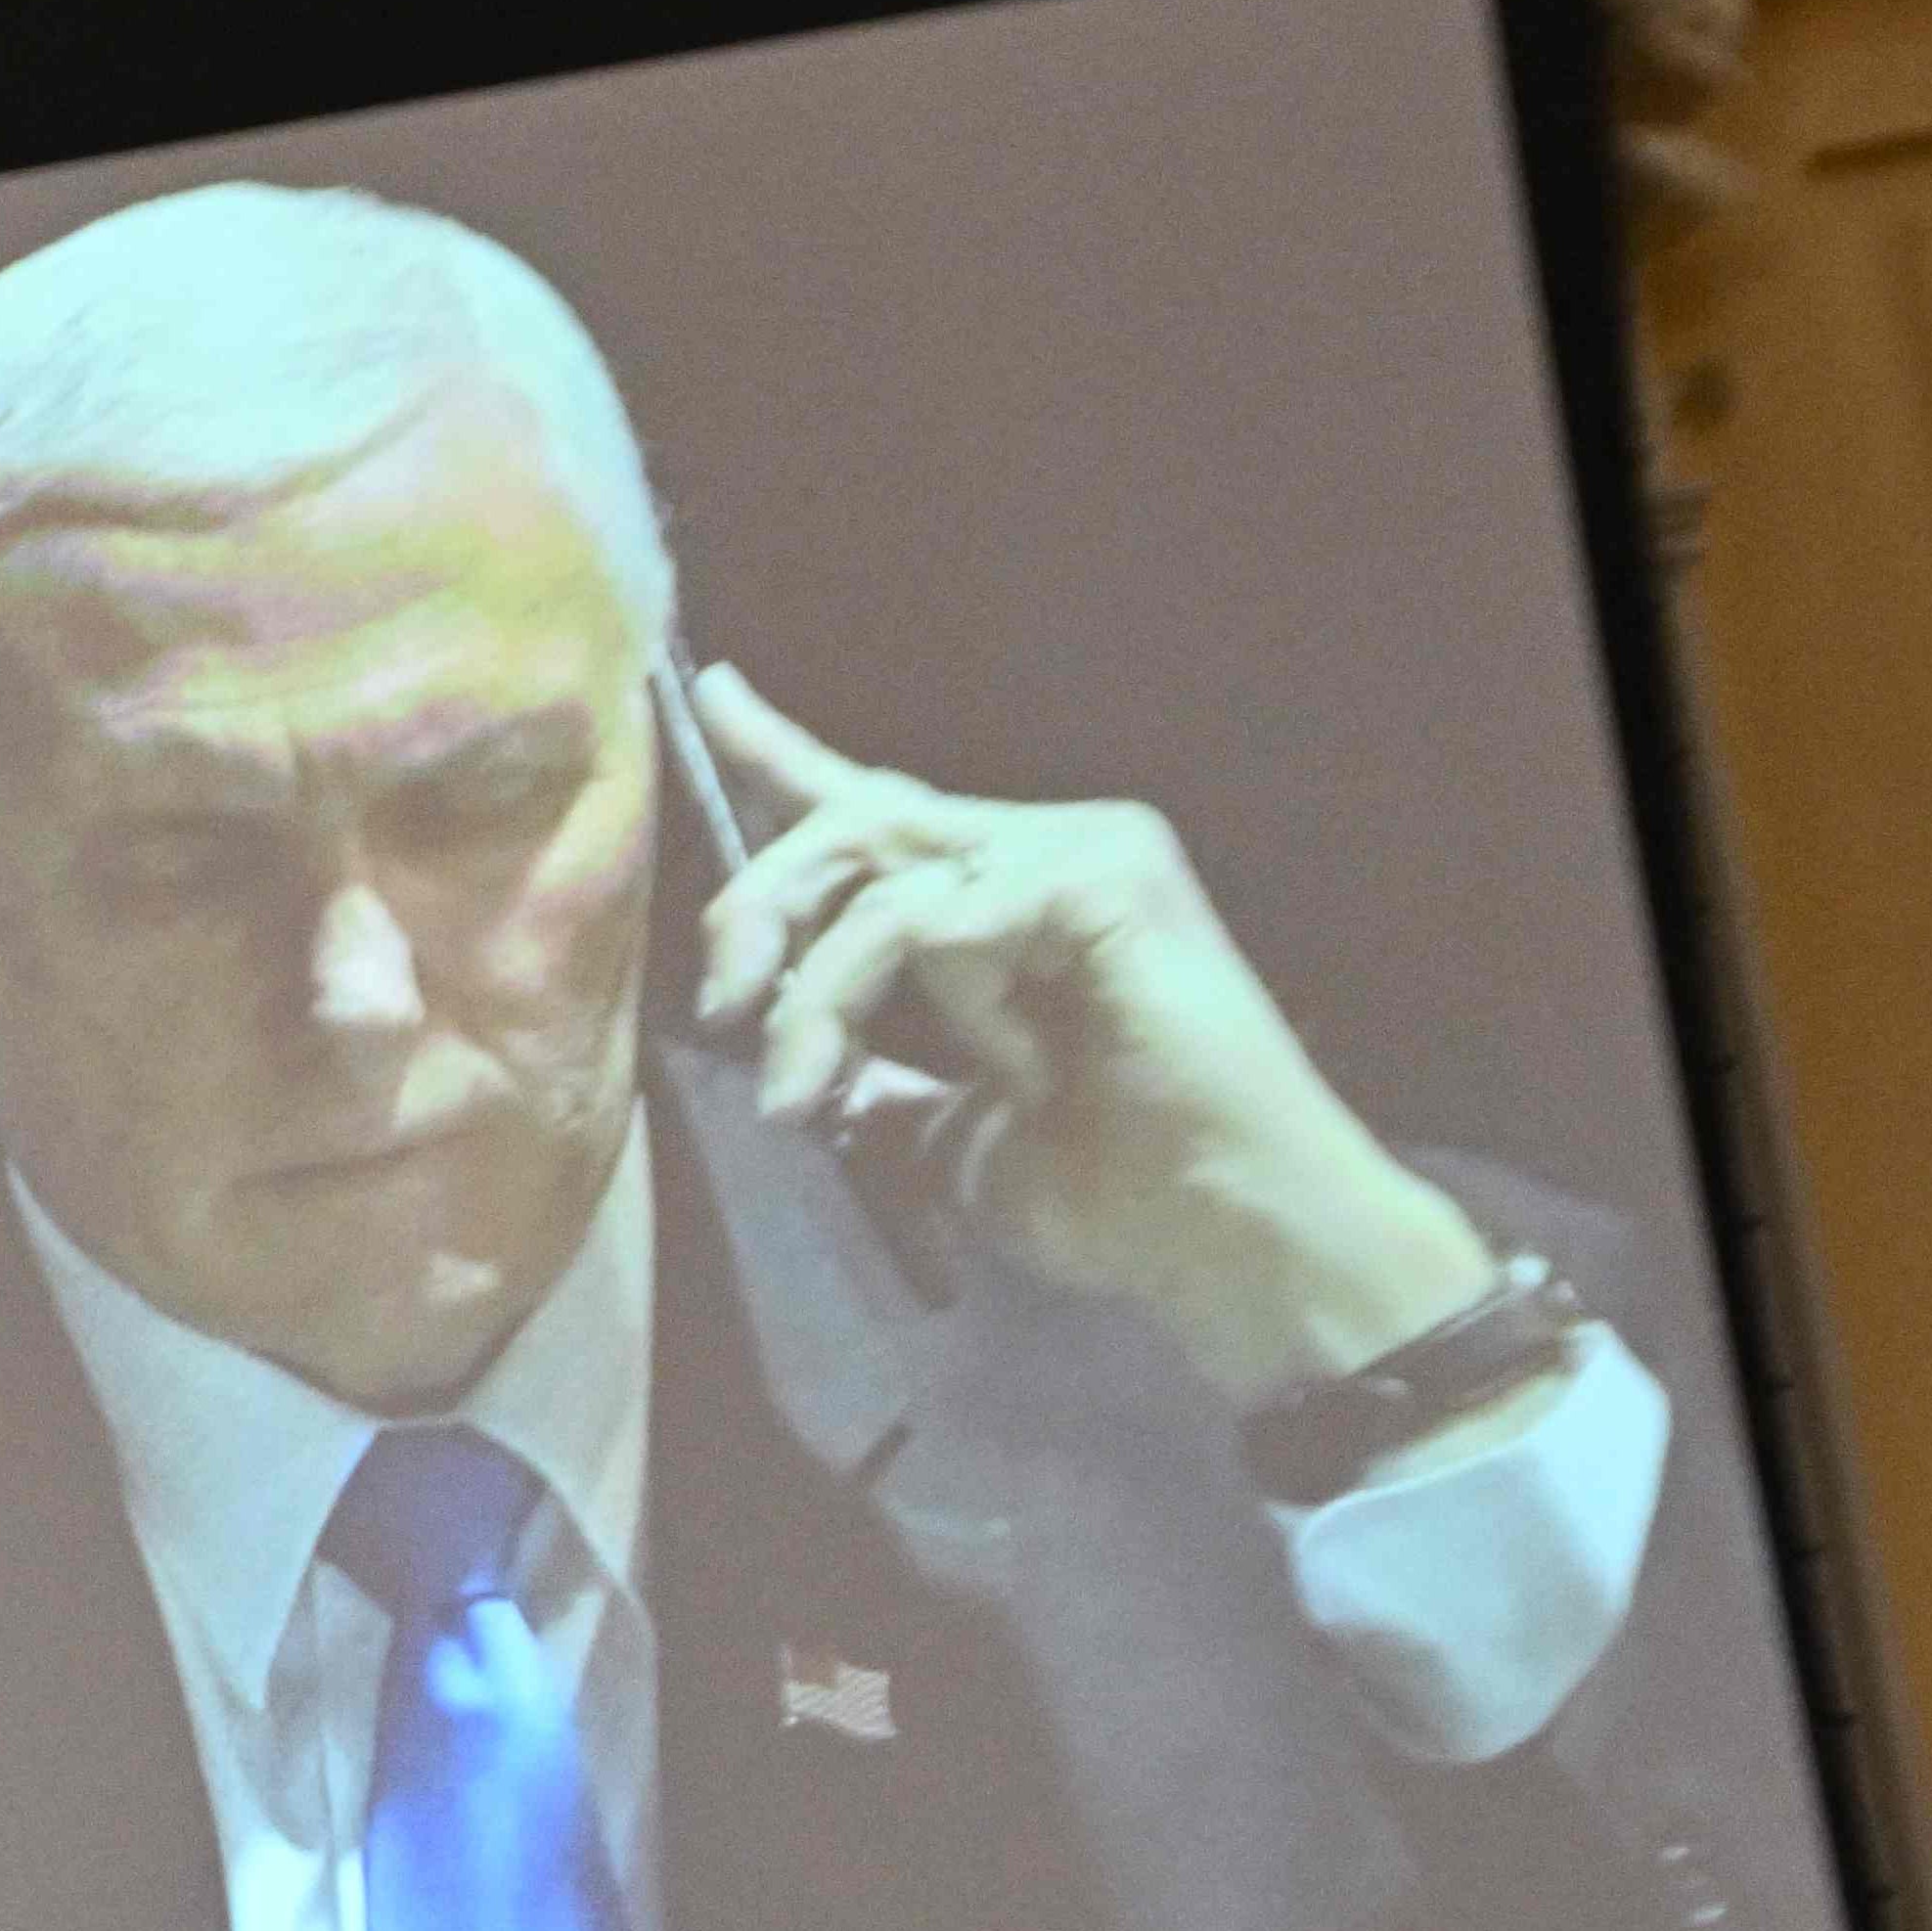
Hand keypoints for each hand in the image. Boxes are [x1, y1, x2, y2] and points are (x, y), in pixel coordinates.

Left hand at [688, 664, 1502, 1413]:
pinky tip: (1000, 1070)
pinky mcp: (1104, 873)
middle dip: (759, 904)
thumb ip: (870, 1076)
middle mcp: (1042, 851)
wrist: (1221, 1234)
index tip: (710, 697)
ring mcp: (1082, 850)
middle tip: (723, 1002)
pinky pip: (942, 915)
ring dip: (817, 993)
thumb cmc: (1106, 1193)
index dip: (785, 756)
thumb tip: (786, 1056)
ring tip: (801, 1093)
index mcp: (1000, 904)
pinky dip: (938, 1002)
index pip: (875, 806)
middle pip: (855, 819)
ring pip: (881, 871)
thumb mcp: (939, 1133)